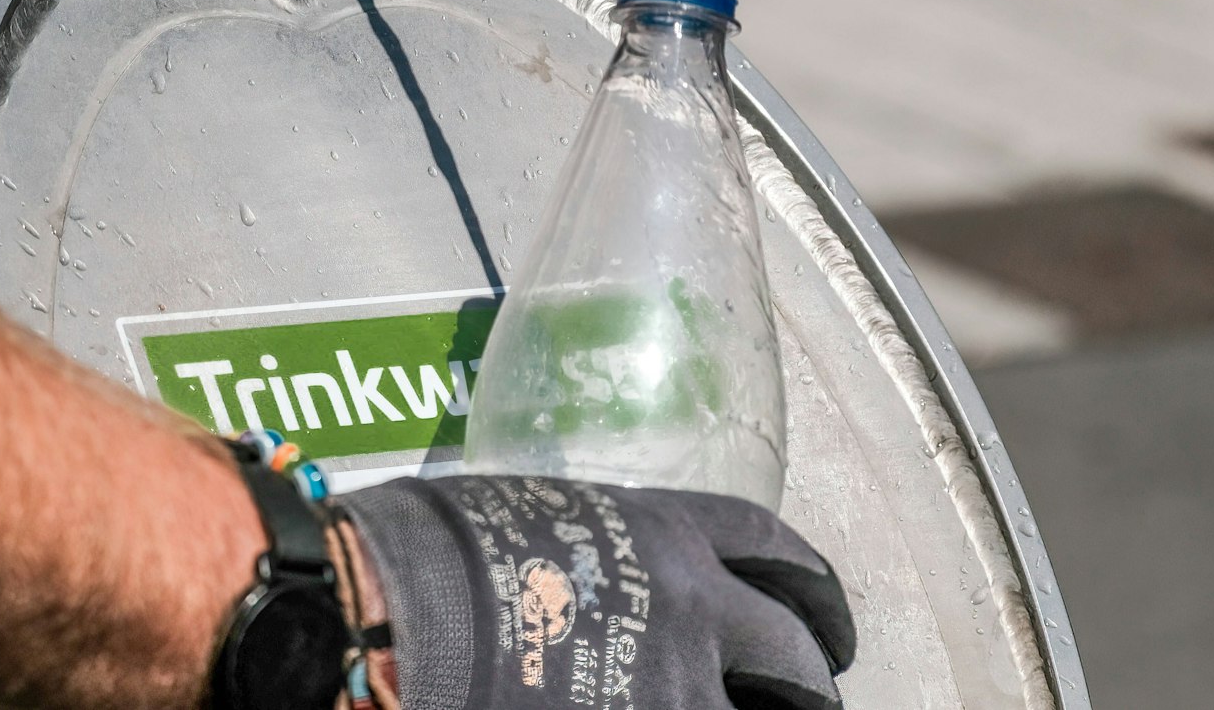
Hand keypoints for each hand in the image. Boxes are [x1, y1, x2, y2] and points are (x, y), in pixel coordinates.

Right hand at [332, 476, 854, 709]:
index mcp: (666, 534)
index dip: (810, 587)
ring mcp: (675, 686)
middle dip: (809, 682)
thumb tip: (593, 586)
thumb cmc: (435, 553)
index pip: (774, 550)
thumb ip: (595, 555)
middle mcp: (694, 606)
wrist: (394, 612)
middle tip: (810, 695)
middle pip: (792, 649)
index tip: (819, 615)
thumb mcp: (534, 520)